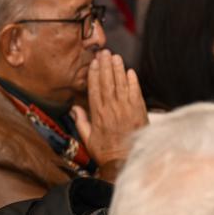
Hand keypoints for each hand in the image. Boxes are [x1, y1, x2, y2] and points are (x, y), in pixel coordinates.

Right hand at [71, 49, 146, 170]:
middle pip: (108, 83)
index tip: (93, 63)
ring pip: (121, 85)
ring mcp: (126, 109)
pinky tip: (130, 72)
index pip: (95, 89)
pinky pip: (135, 93)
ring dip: (118, 69)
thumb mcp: (87, 139)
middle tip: (104, 52)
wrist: (125, 162)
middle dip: (105, 66)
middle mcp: (112, 109)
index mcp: (98, 114)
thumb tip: (74, 109)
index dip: (94, 74)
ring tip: (116, 57)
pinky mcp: (139, 112)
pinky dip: (133, 82)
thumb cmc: (105, 152)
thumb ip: (81, 122)